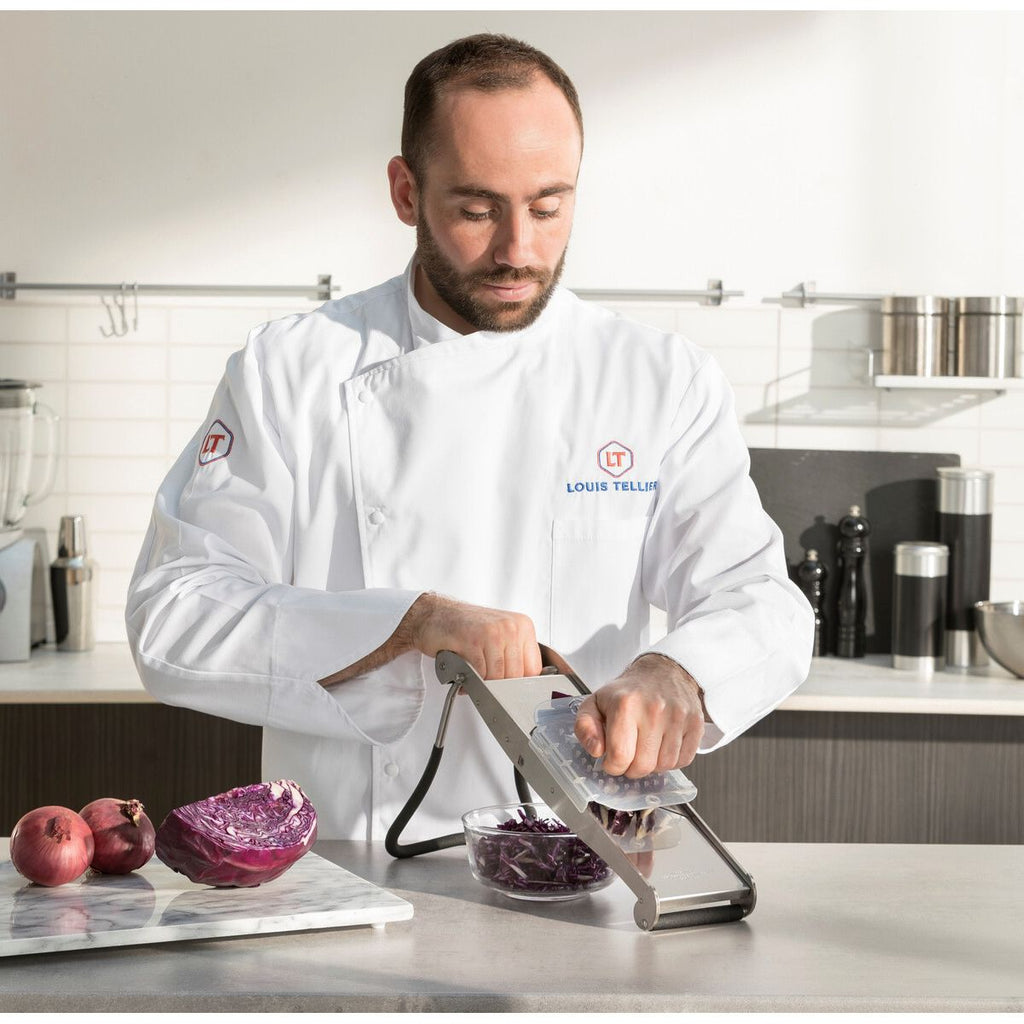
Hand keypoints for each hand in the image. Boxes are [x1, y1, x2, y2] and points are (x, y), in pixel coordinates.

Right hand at [401, 592, 542, 679]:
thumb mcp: (499, 636)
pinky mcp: (474, 640)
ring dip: (483, 684)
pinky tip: (463, 672)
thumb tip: (523, 685)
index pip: (533, 669)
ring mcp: (493, 632)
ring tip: (473, 677)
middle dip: (498, 687)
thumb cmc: (466, 627)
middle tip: (487, 686)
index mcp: (522, 626)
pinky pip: (479, 673)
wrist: (435, 614)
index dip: (520, 685)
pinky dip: (470, 680)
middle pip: (515, 676)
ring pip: (497, 677)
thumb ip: (514, 656)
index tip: (509, 690)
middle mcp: (511, 627)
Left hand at [573, 654, 705, 777]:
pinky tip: (662, 746)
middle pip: (643, 765)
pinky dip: (672, 761)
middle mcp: (654, 709)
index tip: (612, 760)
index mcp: (625, 704)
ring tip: (645, 748)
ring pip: (664, 766)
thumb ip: (584, 728)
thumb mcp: (595, 703)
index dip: (612, 766)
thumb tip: (596, 750)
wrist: (662, 671)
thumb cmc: (627, 692)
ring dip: (652, 765)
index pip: (620, 756)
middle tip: (629, 756)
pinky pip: (684, 760)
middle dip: (631, 768)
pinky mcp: (695, 722)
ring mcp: (678, 716)